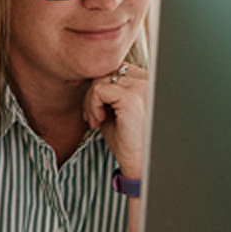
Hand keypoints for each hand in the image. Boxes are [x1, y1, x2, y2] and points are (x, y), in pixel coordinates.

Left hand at [83, 59, 149, 180]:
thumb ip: (105, 92)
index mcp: (147, 81)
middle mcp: (147, 80)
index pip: (117, 69)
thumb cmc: (127, 140)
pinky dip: (92, 105)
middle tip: (91, 117)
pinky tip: (98, 122)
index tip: (89, 104)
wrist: (139, 162)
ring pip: (101, 79)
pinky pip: (99, 90)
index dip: (98, 85)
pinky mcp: (131, 97)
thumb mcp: (114, 110)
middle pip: (107, 71)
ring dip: (90, 101)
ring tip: (95, 121)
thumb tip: (83, 78)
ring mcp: (141, 87)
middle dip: (93, 93)